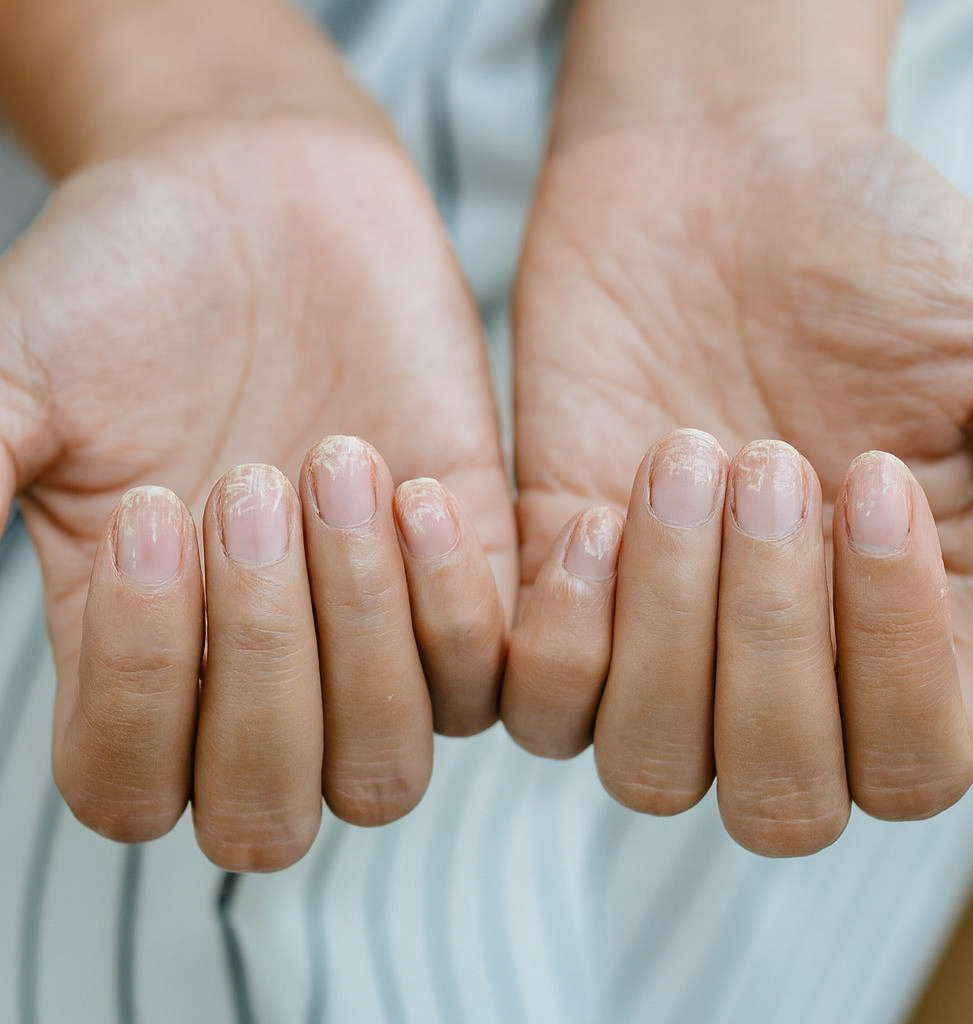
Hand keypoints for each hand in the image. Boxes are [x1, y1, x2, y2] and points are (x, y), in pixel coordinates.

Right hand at [0, 114, 514, 868]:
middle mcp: (255, 664)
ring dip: (365, 629)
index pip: (131, 789)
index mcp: (136, 645)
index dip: (141, 692)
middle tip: (253, 482)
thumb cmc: (134, 277)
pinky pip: (490, 680)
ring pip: (386, 765)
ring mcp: (369, 634)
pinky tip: (416, 482)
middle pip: (269, 813)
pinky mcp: (464, 578)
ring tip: (337, 461)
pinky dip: (455, 603)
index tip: (152, 508)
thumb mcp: (19, 371)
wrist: (266, 195)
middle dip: (266, 662)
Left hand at [506, 82, 972, 854]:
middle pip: (775, 802)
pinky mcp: (555, 592)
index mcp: (898, 625)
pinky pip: (534, 706)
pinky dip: (559, 635)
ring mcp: (656, 635)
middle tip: (762, 458)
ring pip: (648, 766)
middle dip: (768, 641)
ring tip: (677, 458)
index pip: (910, 769)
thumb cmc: (858, 246)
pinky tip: (590, 513)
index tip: (864, 476)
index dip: (894, 660)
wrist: (710, 178)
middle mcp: (775, 655)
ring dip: (664, 629)